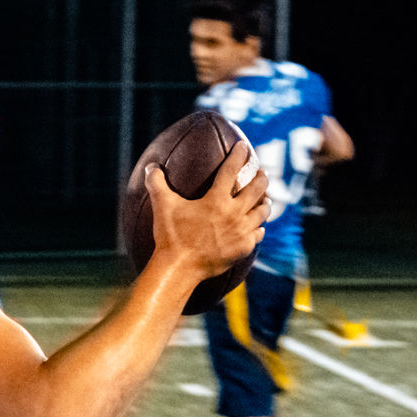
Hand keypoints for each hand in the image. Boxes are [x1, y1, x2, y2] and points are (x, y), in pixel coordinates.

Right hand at [145, 141, 269, 279]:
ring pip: (262, 212)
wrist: (179, 268)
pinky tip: (258, 227)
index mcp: (216, 200)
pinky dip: (258, 228)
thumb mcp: (162, 207)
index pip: (231, 170)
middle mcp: (234, 213)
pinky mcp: (243, 248)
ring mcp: (241, 232)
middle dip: (262, 177)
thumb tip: (151, 168)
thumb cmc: (171, 236)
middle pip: (257, 189)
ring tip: (265, 199)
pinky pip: (257, 234)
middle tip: (261, 173)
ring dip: (265, 203)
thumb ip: (157, 184)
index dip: (238, 156)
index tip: (243, 147)